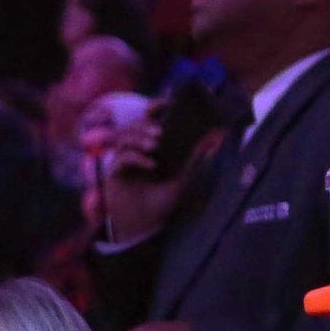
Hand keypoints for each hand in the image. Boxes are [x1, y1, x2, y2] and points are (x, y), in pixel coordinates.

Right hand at [86, 114, 203, 247]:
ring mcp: (122, 163)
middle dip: (144, 124)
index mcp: (149, 148)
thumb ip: (196, 159)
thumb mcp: (183, 179)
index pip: (147, 121)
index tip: (164, 104)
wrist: (144, 227)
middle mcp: (134, 152)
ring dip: (138, 138)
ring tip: (154, 145)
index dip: (153, 109)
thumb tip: (216, 138)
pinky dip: (136, 158)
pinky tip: (151, 165)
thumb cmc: (161, 204)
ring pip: (123, 139)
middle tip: (159, 132)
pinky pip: (121, 159)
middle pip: (132, 126)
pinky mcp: (113, 175)